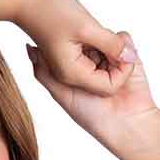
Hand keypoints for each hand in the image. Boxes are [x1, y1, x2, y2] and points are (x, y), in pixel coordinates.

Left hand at [24, 0, 154, 142]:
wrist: (128, 123)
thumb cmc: (93, 115)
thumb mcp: (62, 94)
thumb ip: (45, 72)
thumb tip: (29, 47)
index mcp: (76, 69)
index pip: (69, 43)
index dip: (67, 39)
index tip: (64, 40)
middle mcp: (93, 60)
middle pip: (87, 36)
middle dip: (88, 40)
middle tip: (88, 51)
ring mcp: (111, 56)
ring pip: (105, 35)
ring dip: (105, 43)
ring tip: (105, 62)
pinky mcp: (129, 54)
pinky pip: (124, 39)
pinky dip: (122, 45)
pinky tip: (119, 60)